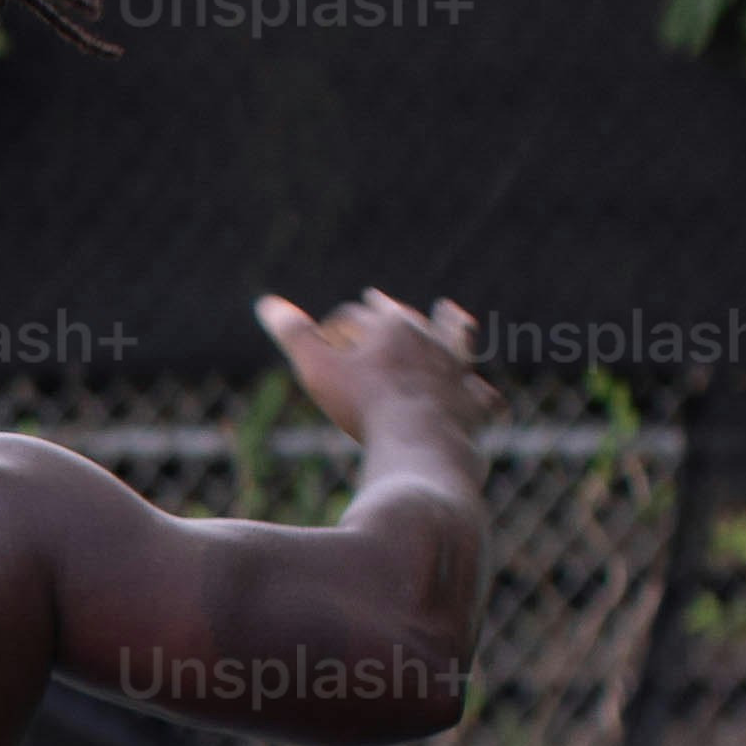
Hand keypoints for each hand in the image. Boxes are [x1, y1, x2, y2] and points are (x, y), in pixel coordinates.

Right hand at [257, 287, 499, 453]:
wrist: (421, 444)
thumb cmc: (365, 406)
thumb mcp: (318, 369)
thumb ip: (294, 335)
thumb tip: (265, 303)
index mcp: (391, 326)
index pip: (357, 315)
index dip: (336, 324)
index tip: (324, 334)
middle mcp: (429, 339)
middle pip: (405, 317)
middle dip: (387, 311)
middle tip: (377, 302)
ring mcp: (455, 370)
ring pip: (454, 338)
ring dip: (449, 325)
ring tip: (449, 312)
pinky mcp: (472, 403)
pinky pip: (480, 393)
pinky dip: (478, 391)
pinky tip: (480, 392)